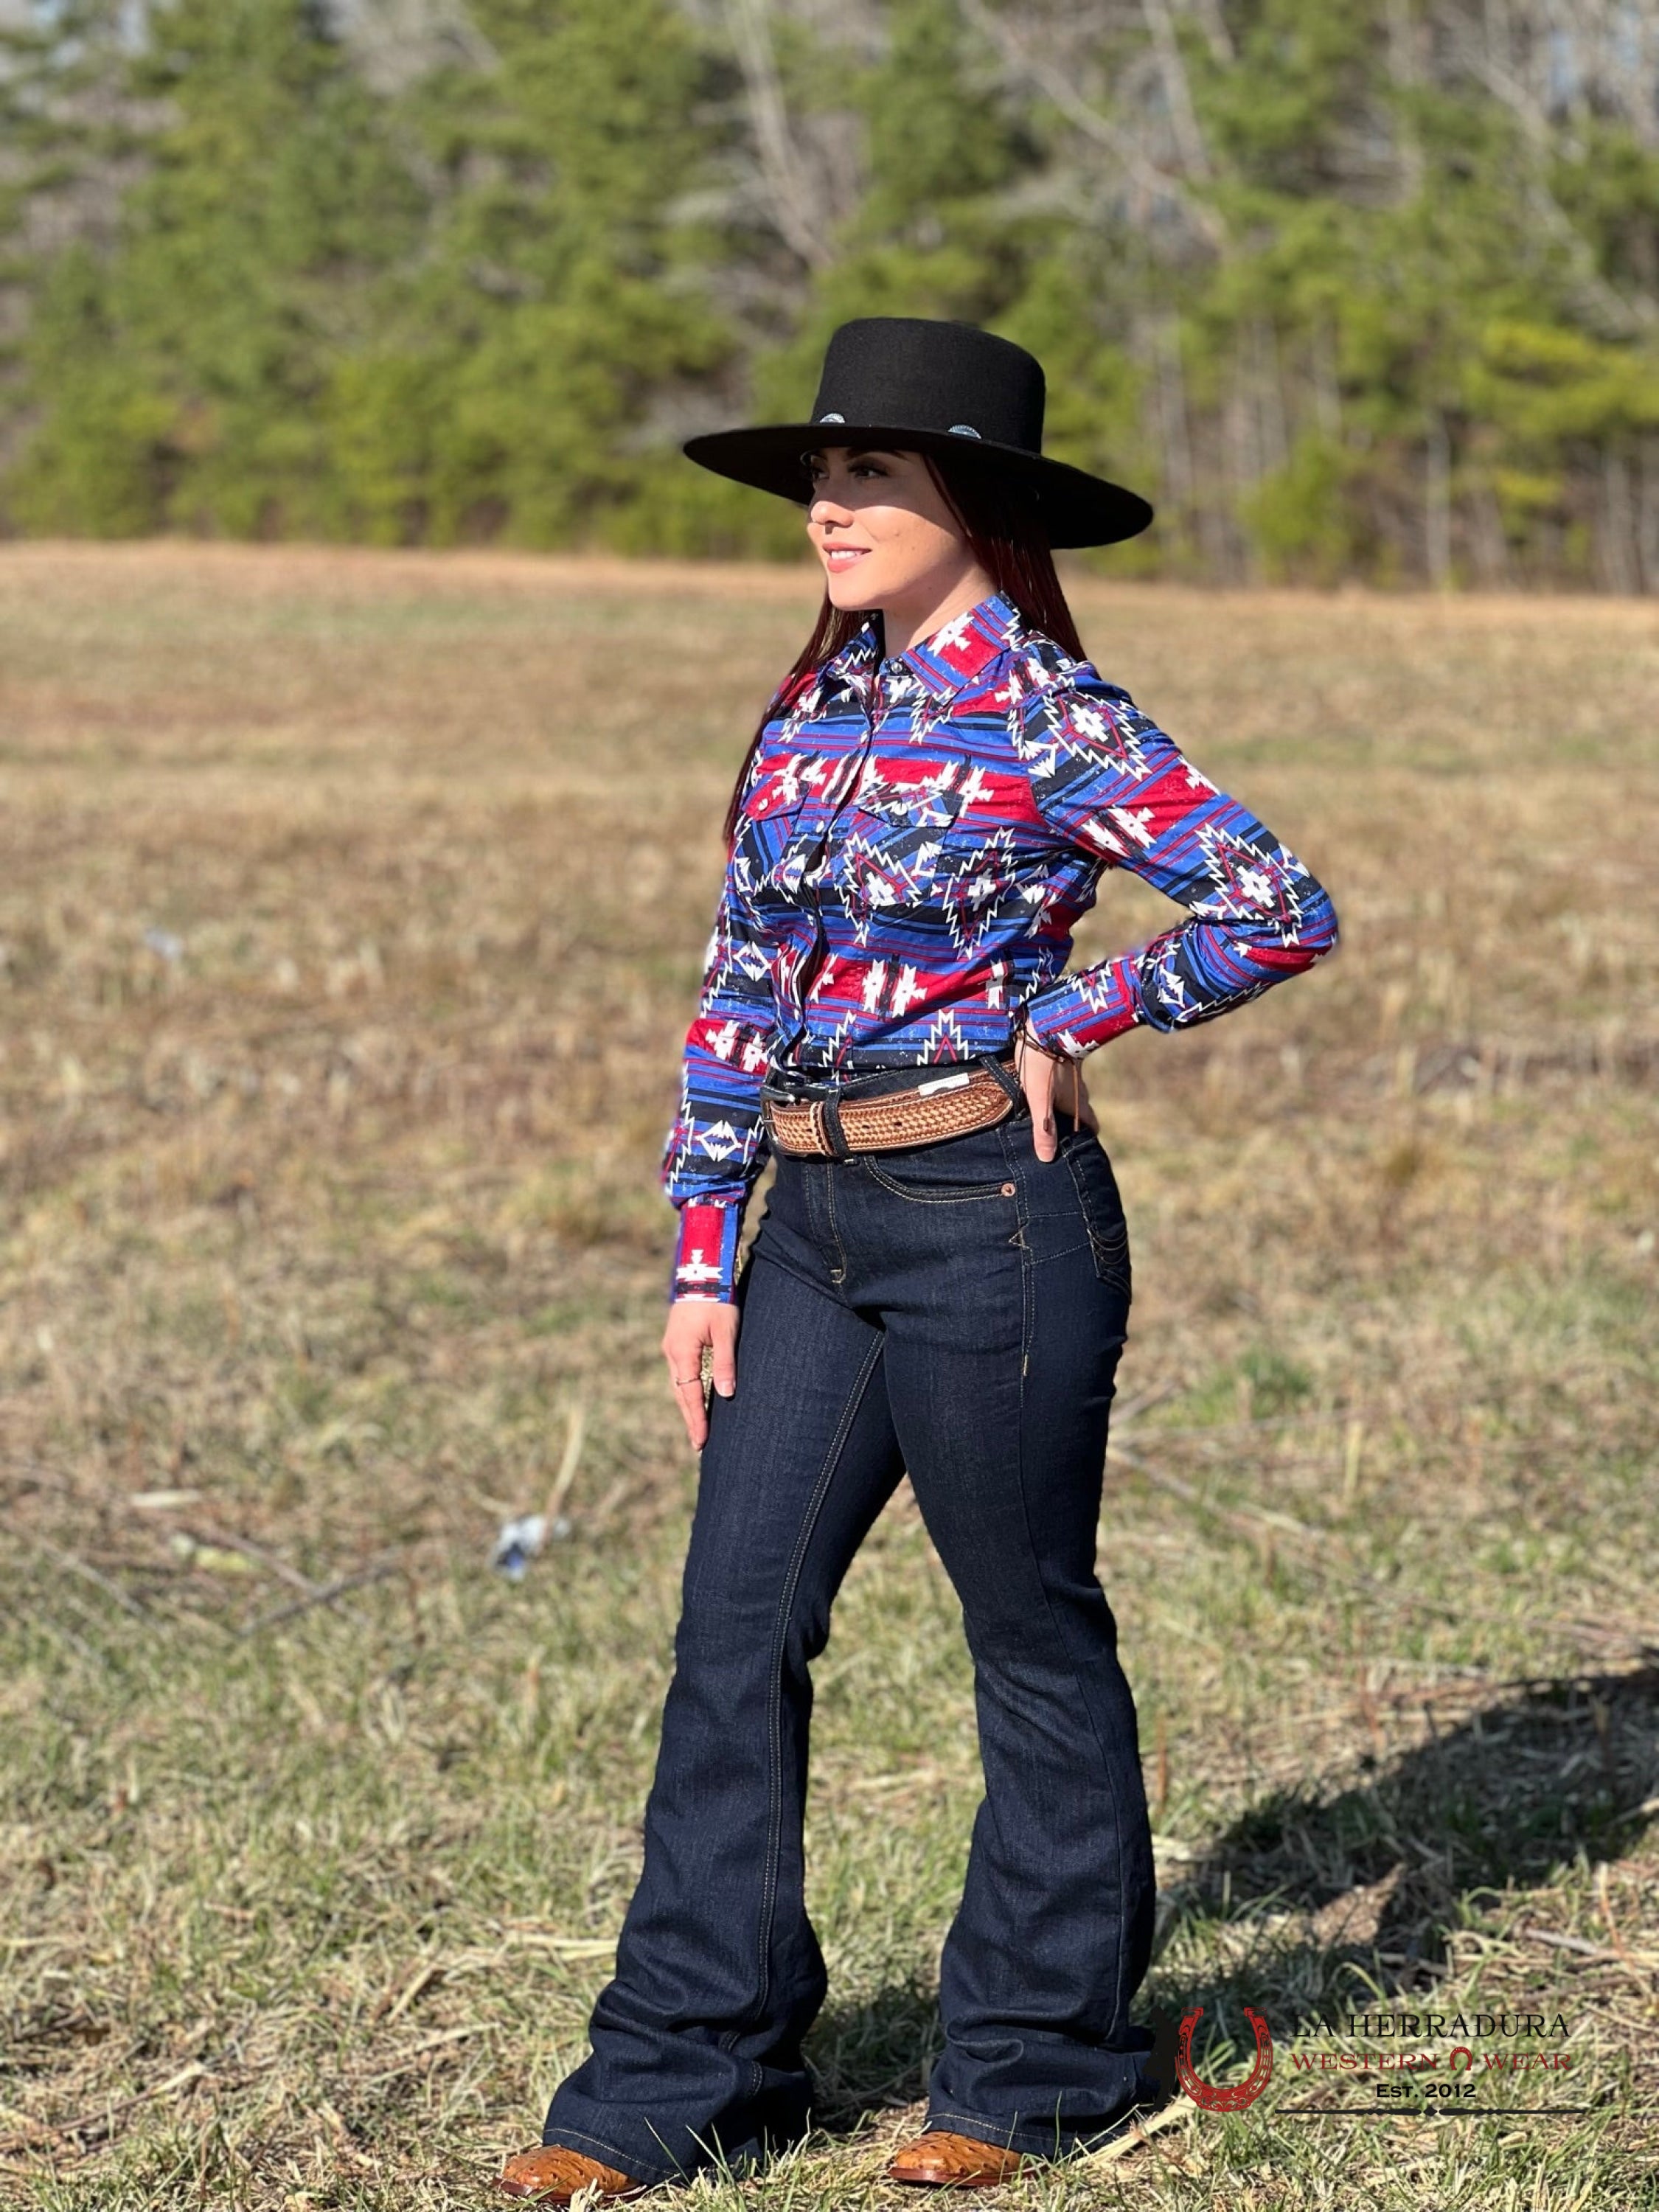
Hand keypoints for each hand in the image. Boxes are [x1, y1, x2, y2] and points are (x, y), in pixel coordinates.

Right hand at [662, 1298, 739, 1450]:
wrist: (701, 1270)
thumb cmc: (717, 1299)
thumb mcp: (726, 1331)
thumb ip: (725, 1363)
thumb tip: (725, 1394)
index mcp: (682, 1352)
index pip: (690, 1395)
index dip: (697, 1419)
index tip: (701, 1442)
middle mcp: (672, 1352)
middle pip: (681, 1393)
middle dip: (690, 1418)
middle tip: (698, 1443)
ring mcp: (671, 1345)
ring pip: (678, 1383)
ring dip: (687, 1405)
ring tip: (697, 1426)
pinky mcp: (676, 1339)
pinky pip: (680, 1371)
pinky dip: (686, 1388)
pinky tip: (694, 1396)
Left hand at [1014, 1022, 1097, 1161]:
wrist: (1048, 1022)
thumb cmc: (1042, 1064)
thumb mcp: (1039, 1099)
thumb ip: (1043, 1128)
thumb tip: (1047, 1158)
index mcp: (1076, 1104)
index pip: (1090, 1126)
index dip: (1086, 1137)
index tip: (1078, 1148)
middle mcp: (1079, 1090)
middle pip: (1079, 1111)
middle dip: (1071, 1123)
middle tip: (1055, 1133)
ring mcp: (1072, 1073)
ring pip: (1070, 1094)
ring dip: (1060, 1104)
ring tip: (1042, 1112)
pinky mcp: (1062, 1058)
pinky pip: (1061, 1078)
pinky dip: (1054, 1087)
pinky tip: (1037, 1087)